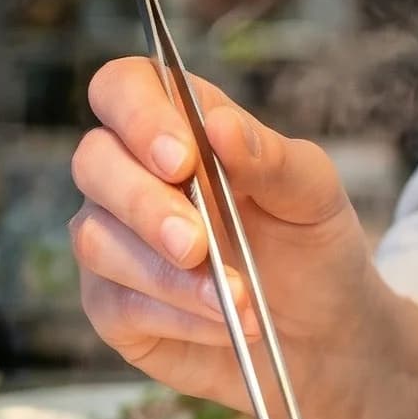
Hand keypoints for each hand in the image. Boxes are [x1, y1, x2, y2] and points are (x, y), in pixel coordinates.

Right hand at [70, 57, 371, 412]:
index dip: (137, 114)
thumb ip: (270, 156)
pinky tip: (225, 321)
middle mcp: (132, 175)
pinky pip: (116, 304)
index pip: (122, 88)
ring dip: (169, 274)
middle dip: (145, 203)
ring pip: (97, 239)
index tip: (182, 158)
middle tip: (197, 242)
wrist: (324, 330)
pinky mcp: (114, 306)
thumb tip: (220, 126)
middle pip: (93, 162)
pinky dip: (178, 314)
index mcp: (178, 127)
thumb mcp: (312, 193)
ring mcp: (115, 240)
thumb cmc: (311, 243)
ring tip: (239, 296)